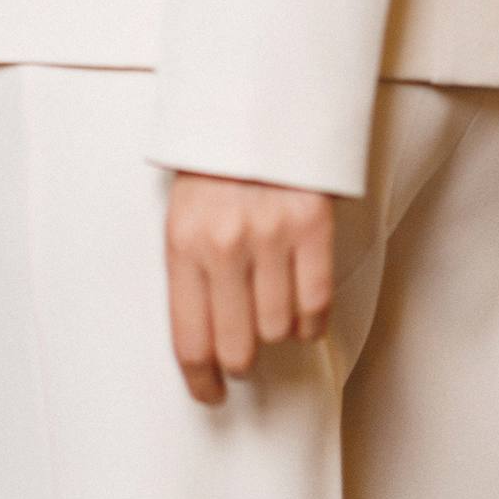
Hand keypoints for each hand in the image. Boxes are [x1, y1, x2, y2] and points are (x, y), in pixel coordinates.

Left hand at [163, 169, 335, 404]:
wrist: (259, 102)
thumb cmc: (217, 165)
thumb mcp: (183, 212)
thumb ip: (190, 271)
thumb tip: (204, 341)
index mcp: (183, 243)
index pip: (189, 339)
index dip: (201, 381)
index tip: (210, 396)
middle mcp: (225, 244)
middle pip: (237, 347)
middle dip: (241, 363)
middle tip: (244, 357)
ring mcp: (272, 235)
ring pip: (278, 330)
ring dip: (277, 334)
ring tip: (272, 313)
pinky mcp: (313, 226)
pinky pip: (316, 304)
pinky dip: (311, 321)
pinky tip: (302, 312)